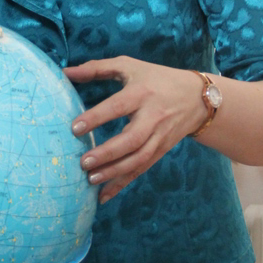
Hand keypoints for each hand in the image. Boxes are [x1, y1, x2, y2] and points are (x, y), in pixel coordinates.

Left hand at [65, 58, 205, 202]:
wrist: (197, 98)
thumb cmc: (156, 78)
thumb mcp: (129, 66)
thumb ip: (97, 68)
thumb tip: (65, 72)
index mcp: (142, 93)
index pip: (118, 106)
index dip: (97, 117)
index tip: (74, 127)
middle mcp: (152, 117)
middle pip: (132, 139)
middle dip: (108, 153)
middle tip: (83, 162)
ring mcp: (159, 137)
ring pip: (138, 159)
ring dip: (114, 172)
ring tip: (91, 179)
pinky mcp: (161, 151)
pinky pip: (141, 170)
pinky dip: (122, 184)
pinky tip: (103, 196)